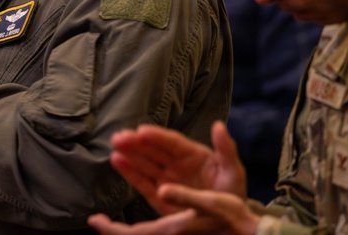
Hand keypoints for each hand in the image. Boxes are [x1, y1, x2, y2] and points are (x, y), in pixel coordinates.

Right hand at [85, 122, 254, 234]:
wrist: (229, 222)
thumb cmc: (232, 193)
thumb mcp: (233, 171)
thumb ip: (226, 149)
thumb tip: (218, 125)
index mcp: (193, 155)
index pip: (171, 142)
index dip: (156, 136)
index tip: (141, 130)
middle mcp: (176, 164)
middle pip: (153, 150)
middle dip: (136, 142)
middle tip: (119, 136)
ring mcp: (167, 179)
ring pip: (145, 163)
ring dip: (129, 154)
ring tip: (115, 145)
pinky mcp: (160, 196)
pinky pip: (142, 182)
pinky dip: (129, 172)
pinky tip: (117, 161)